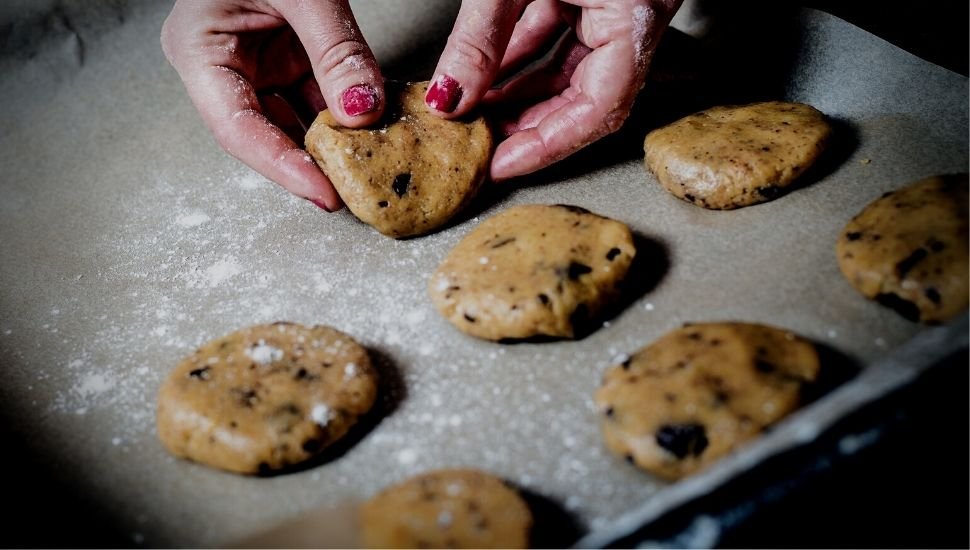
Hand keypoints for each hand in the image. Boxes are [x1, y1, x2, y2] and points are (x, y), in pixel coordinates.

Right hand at [161, 0, 385, 210]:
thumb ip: (334, 48)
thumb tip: (365, 108)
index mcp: (199, 50)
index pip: (240, 128)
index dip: (283, 168)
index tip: (325, 195)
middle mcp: (224, 66)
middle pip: (267, 133)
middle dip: (313, 164)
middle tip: (358, 193)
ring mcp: (256, 63)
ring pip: (297, 120)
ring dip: (336, 143)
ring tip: (374, 168)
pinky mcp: (287, 56)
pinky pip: (319, 95)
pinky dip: (348, 112)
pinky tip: (378, 129)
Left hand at [425, 0, 681, 180]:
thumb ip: (480, 37)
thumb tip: (451, 97)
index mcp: (637, 13)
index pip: (600, 107)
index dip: (547, 145)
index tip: (503, 164)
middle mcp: (636, 16)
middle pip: (587, 98)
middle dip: (531, 126)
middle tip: (484, 147)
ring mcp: (617, 5)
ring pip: (571, 71)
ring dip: (522, 95)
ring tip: (476, 115)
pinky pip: (562, 36)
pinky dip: (523, 58)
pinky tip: (485, 75)